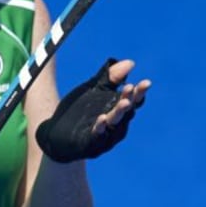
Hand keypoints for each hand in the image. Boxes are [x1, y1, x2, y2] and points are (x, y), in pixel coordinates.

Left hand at [36, 57, 151, 162]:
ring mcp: (105, 135)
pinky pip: (97, 136)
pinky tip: (101, 119)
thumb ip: (111, 77)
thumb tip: (131, 63)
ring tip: (124, 102)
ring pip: (115, 123)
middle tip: (131, 88)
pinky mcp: (90, 143)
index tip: (146, 82)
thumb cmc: (82, 110)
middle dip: (129, 99)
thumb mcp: (95, 89)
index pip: (134, 101)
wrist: (59, 135)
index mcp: (118, 109)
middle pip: (126, 111)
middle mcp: (116, 124)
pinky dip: (100, 127)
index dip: (140, 93)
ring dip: (119, 113)